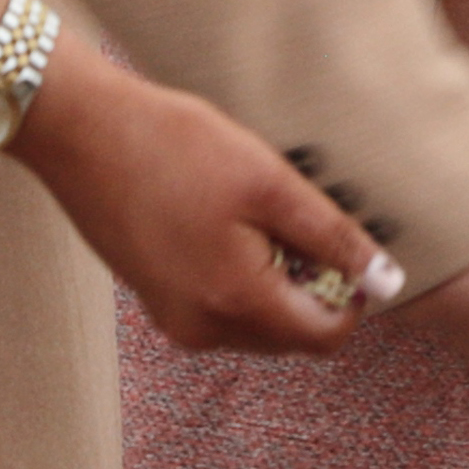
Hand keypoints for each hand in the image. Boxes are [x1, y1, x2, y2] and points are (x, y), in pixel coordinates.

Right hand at [12, 46, 386, 354]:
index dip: (353, 298)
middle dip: (313, 288)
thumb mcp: (272, 184)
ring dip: (277, 280)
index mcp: (234, 304)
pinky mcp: (154, 298)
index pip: (325, 337)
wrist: (80, 130)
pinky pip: (221, 305)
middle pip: (291, 334)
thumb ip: (335, 239)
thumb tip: (388, 282)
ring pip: (257, 321)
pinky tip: (231, 219)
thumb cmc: (175, 147)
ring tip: (262, 215)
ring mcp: (171, 316)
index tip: (351, 248)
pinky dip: (242, 275)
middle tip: (302, 222)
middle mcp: (200, 328)